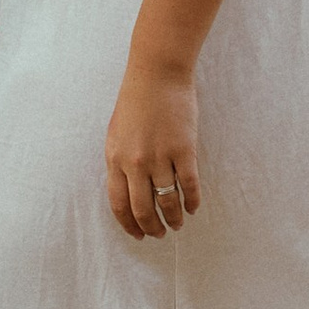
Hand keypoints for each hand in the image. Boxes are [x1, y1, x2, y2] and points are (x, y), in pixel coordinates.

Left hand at [105, 60, 201, 242]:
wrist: (157, 74)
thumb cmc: (136, 100)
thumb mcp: (116, 132)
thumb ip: (119, 161)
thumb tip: (127, 189)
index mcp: (114, 158)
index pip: (118, 204)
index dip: (128, 224)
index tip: (138, 234)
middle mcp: (135, 162)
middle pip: (142, 208)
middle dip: (152, 228)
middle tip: (160, 234)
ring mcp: (160, 157)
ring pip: (167, 201)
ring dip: (174, 218)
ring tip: (178, 224)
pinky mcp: (184, 150)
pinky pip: (189, 185)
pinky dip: (192, 201)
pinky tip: (194, 208)